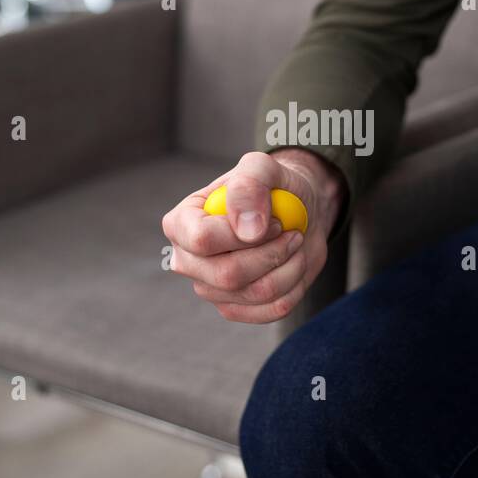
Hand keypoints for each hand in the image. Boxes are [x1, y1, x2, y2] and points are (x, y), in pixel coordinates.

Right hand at [162, 149, 344, 322]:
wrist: (296, 213)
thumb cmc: (273, 188)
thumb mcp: (264, 168)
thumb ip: (249, 185)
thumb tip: (246, 229)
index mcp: (181, 223)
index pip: (202, 240)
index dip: (243, 234)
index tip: (273, 221)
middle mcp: (188, 260)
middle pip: (228, 275)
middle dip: (272, 253)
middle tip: (291, 233)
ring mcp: (210, 288)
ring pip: (255, 293)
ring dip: (290, 267)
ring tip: (294, 243)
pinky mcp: (235, 308)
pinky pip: (271, 310)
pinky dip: (295, 286)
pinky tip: (293, 264)